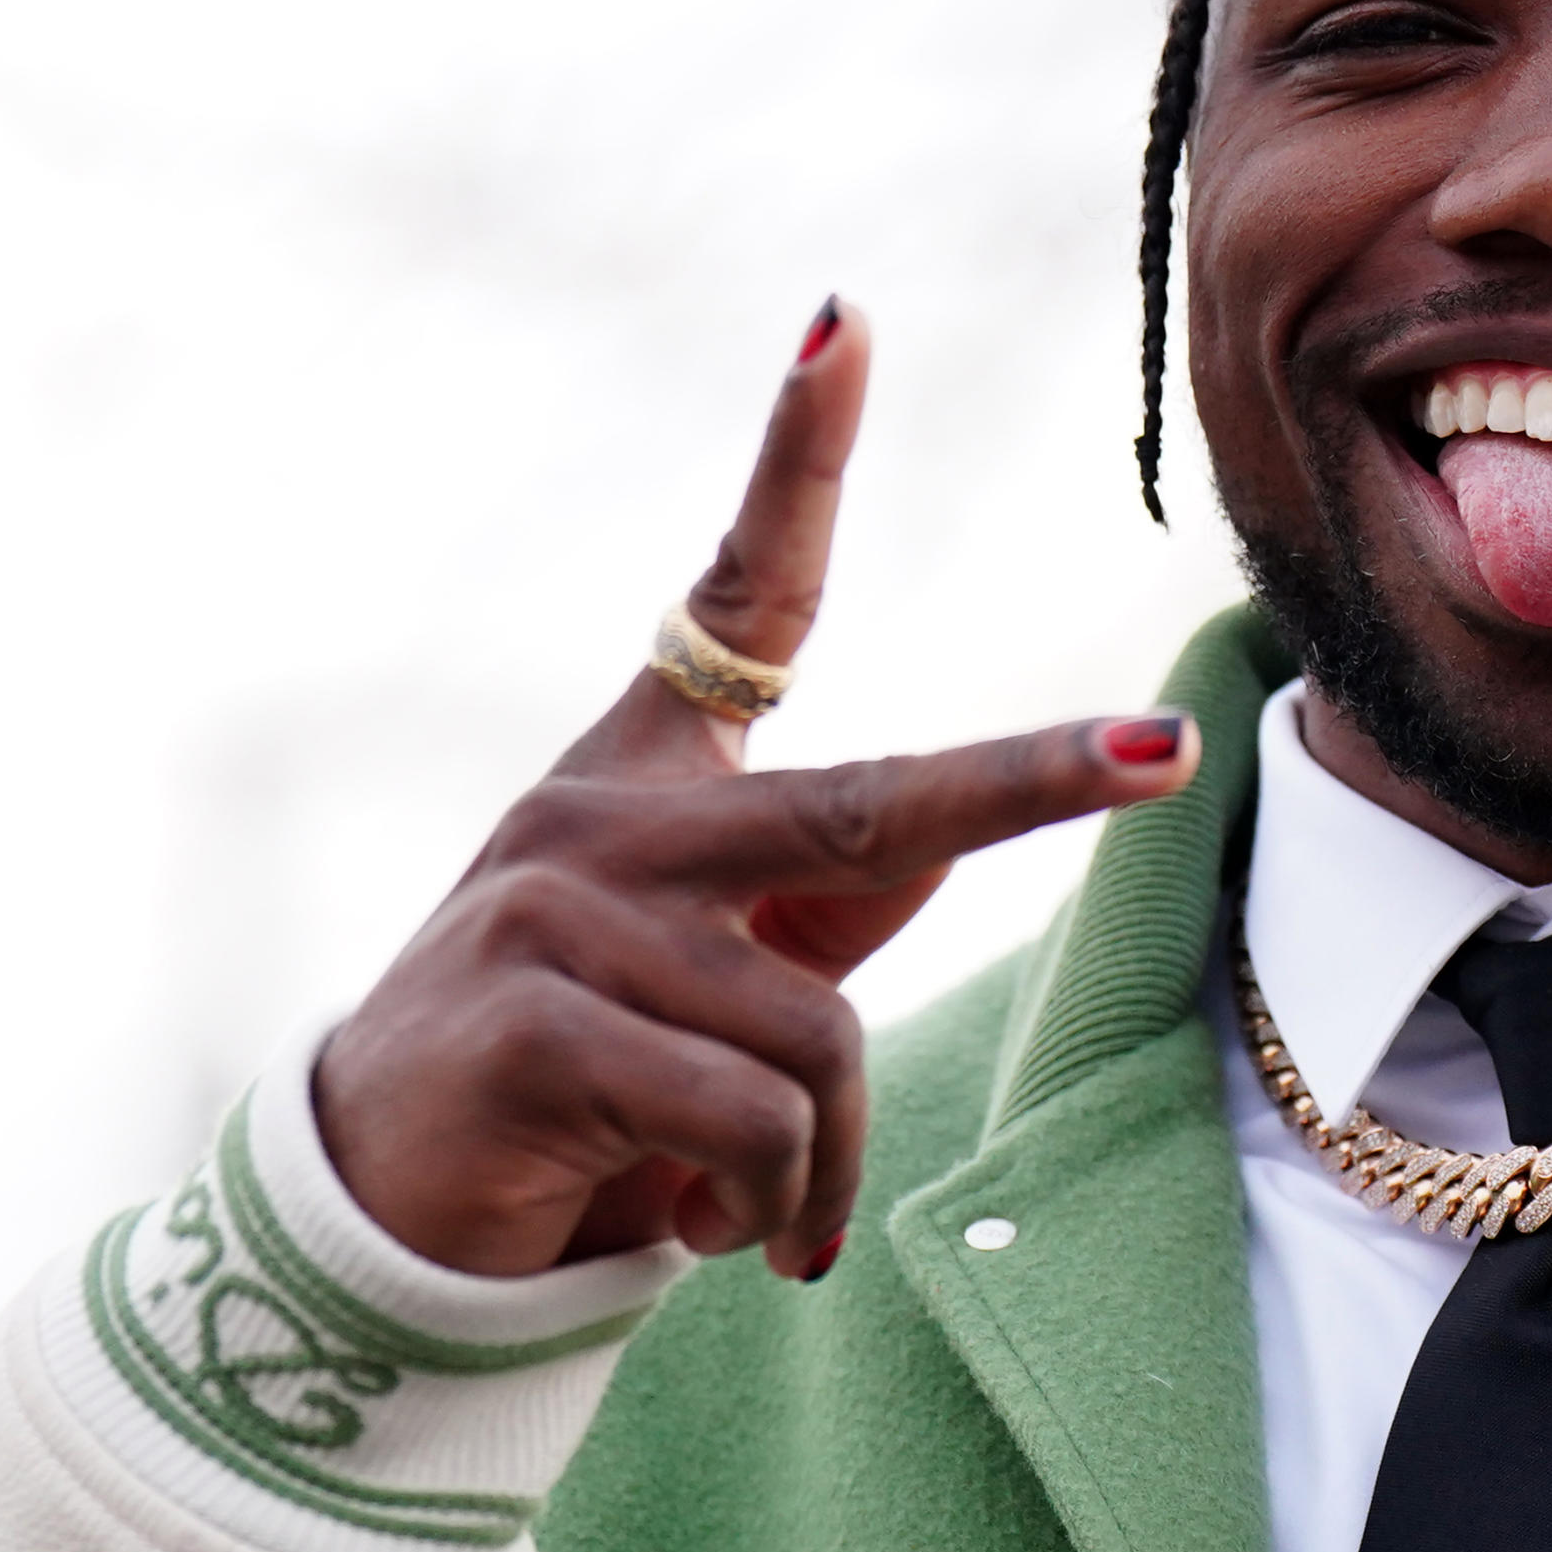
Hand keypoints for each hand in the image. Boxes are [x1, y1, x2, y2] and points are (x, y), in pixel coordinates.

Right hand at [314, 301, 1201, 1279]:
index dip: (794, 458)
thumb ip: (825, 894)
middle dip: (1036, 780)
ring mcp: (557, 909)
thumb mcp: (717, 974)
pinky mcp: (532, 1024)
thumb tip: (956, 831)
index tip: (840, 322)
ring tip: (751, 1207)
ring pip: (817, 1032)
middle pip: (874, 803)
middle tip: (1166, 755)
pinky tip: (696, 1229)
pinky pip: (747, 1120)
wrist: (385, 1220)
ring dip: (817, 1163)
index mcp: (650, 773)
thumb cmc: (585, 1088)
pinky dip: (760, 1205)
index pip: (742, 599)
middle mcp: (601, 816)